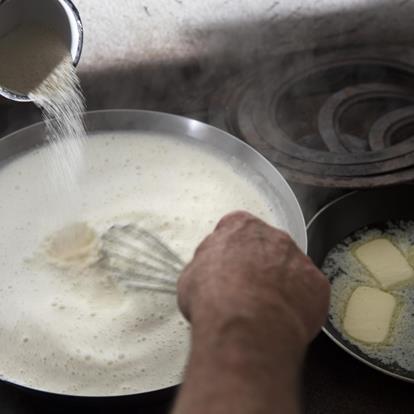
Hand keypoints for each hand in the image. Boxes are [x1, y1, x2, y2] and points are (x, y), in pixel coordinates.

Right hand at [178, 211, 329, 346]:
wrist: (244, 326)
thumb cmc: (214, 299)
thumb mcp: (192, 276)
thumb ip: (208, 264)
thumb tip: (212, 272)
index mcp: (241, 227)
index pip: (238, 229)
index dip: (234, 250)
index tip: (230, 266)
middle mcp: (274, 237)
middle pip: (268, 248)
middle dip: (261, 266)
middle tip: (249, 291)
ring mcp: (299, 259)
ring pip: (291, 270)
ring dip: (282, 285)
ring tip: (266, 311)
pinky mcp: (317, 285)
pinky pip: (309, 293)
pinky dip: (299, 305)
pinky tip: (284, 320)